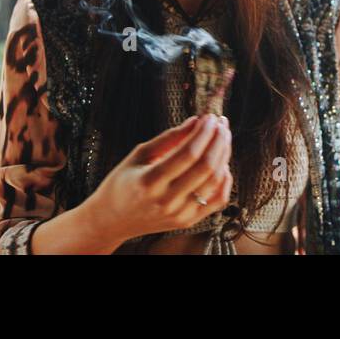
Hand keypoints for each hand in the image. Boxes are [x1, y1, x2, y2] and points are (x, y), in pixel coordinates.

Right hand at [87, 113, 232, 243]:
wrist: (114, 219)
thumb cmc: (124, 181)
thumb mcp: (139, 154)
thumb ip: (168, 138)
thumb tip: (197, 121)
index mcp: (149, 181)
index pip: (187, 154)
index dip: (203, 133)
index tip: (210, 117)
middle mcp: (166, 201)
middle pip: (205, 167)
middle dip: (218, 140)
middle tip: (221, 123)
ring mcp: (179, 214)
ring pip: (214, 182)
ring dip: (224, 155)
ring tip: (223, 137)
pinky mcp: (188, 221)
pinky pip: (217, 200)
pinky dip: (225, 180)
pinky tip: (223, 163)